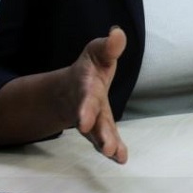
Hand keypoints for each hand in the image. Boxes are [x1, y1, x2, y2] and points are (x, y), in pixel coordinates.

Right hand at [67, 27, 127, 163]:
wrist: (71, 88)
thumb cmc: (89, 69)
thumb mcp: (97, 53)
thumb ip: (109, 46)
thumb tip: (118, 33)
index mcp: (86, 86)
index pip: (86, 97)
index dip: (85, 109)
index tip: (83, 123)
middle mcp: (86, 106)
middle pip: (91, 121)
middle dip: (97, 132)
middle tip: (104, 146)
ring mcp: (93, 120)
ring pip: (97, 134)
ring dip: (105, 143)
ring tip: (113, 153)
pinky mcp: (99, 129)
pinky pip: (105, 140)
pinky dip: (113, 149)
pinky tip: (121, 158)